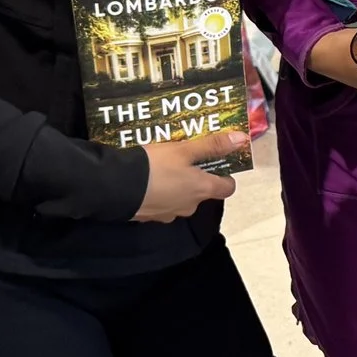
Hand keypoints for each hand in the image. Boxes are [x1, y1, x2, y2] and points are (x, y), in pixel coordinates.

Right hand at [132, 129, 246, 221]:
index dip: (225, 176)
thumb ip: (212, 145)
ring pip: (180, 198)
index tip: (217, 163)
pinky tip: (146, 180)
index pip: (227, 188)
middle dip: (196, 178)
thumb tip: (242, 139)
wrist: (115, 187)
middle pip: (202, 192)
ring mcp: (169, 214)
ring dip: (176, 186)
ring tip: (162, 167)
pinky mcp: (149, 217)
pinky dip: (159, 193)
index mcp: (202, 190)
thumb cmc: (155, 166)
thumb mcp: (183, 150)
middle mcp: (189, 206)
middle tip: (183, 159)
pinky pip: (161, 204)